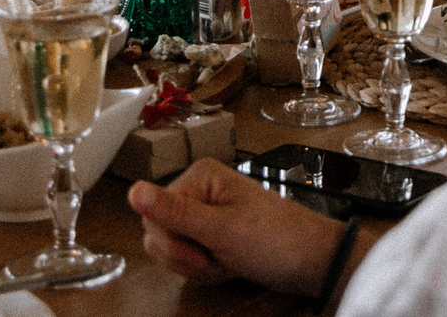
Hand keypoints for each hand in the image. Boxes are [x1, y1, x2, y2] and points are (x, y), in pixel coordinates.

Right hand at [129, 160, 345, 292]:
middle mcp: (199, 190)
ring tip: (228, 260)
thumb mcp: (221, 230)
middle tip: (219, 258)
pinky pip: (191, 257)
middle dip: (188, 257)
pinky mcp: (214, 233)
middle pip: (160, 233)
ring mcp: (206, 213)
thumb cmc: (277, 241)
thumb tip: (134, 191)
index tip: (202, 253)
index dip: (174, 243)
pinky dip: (208, 269)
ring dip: (199, 265)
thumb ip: (174, 213)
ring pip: (173, 249)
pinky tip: (230, 265)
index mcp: (199, 177)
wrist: (312, 262)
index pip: (153, 215)